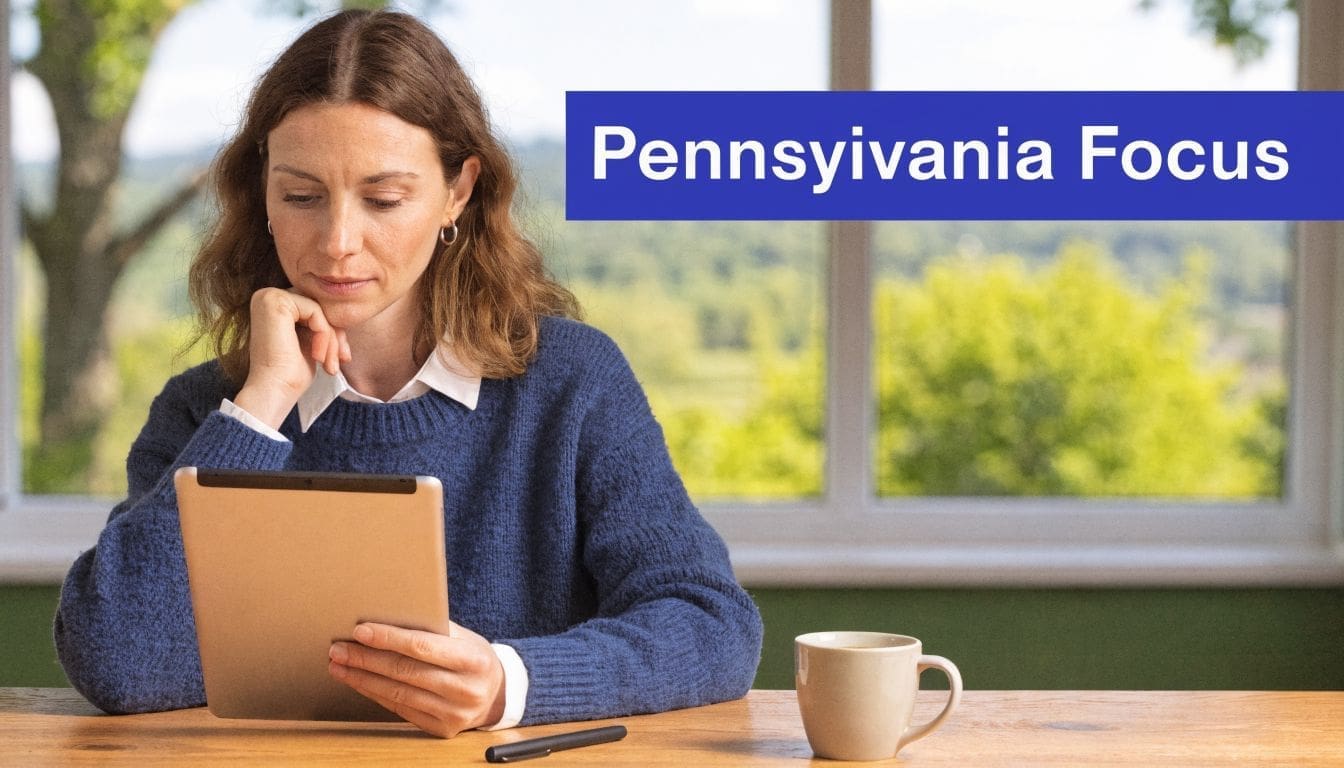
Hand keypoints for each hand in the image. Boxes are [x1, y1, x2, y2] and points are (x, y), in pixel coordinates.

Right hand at [232, 287, 349, 428]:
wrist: (274, 391)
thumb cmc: (290, 374)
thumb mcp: (310, 342)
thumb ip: (319, 324)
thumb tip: (344, 315)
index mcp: (272, 305)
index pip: (315, 308)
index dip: (333, 332)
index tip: (342, 357)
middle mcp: (267, 296)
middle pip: (319, 307)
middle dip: (335, 334)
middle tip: (341, 360)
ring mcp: (269, 296)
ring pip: (320, 309)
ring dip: (332, 339)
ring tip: (329, 364)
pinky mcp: (276, 302)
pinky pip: (316, 311)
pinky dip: (324, 335)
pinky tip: (318, 357)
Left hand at [328, 621, 506, 737]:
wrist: (497, 695)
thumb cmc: (473, 658)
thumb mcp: (464, 638)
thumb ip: (433, 629)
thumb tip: (387, 618)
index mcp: (474, 661)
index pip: (423, 647)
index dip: (388, 638)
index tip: (360, 631)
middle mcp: (465, 690)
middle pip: (405, 672)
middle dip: (366, 659)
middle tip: (338, 649)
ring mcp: (453, 713)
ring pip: (398, 694)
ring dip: (363, 679)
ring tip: (339, 666)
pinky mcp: (441, 729)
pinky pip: (400, 710)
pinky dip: (375, 694)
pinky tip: (359, 682)